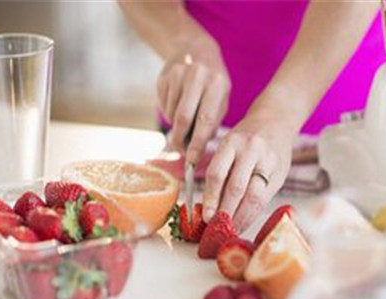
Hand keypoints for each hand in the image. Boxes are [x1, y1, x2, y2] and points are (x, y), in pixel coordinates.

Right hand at [157, 38, 230, 164]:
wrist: (196, 49)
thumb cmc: (213, 83)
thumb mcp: (221, 98)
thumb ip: (212, 122)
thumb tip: (197, 149)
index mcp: (217, 84)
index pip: (205, 120)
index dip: (197, 143)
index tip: (192, 161)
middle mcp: (197, 77)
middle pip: (183, 118)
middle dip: (180, 140)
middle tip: (182, 151)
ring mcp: (178, 74)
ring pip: (171, 113)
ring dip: (175, 126)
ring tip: (184, 124)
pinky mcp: (164, 76)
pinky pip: (163, 105)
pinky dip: (169, 114)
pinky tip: (177, 107)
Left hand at [203, 110, 296, 231]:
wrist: (276, 121)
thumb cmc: (247, 138)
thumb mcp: (230, 145)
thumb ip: (222, 170)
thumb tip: (210, 205)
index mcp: (232, 142)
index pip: (217, 174)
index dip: (210, 198)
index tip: (206, 217)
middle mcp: (251, 150)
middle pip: (236, 187)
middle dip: (225, 212)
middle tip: (217, 228)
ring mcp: (269, 161)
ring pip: (253, 196)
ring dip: (241, 217)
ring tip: (231, 229)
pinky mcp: (281, 173)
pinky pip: (265, 198)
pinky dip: (253, 214)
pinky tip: (245, 221)